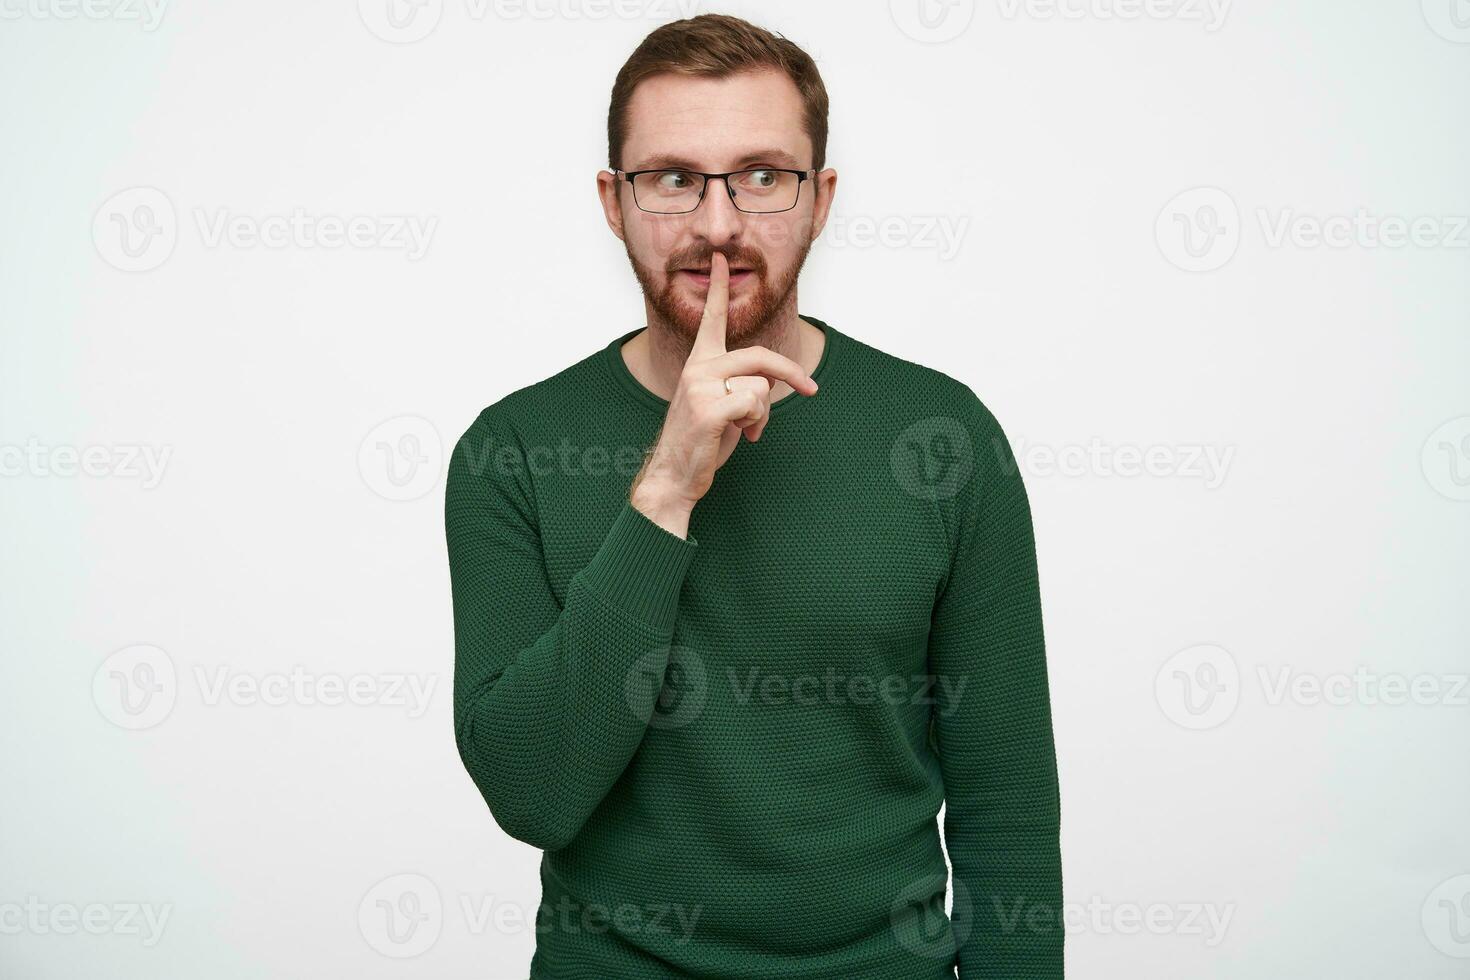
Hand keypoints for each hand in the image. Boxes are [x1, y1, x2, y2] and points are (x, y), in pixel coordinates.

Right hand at [630, 251, 818, 535]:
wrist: (675, 475)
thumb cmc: (701, 440)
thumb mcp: (722, 403)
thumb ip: (742, 382)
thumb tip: (774, 380)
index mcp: (699, 363)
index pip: (711, 319)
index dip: (718, 289)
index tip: (720, 259)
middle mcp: (698, 368)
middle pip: (761, 357)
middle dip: (791, 374)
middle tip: (810, 390)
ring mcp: (701, 387)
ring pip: (761, 387)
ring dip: (763, 414)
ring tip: (745, 429)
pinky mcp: (710, 409)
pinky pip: (755, 405)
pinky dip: (756, 425)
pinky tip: (741, 437)